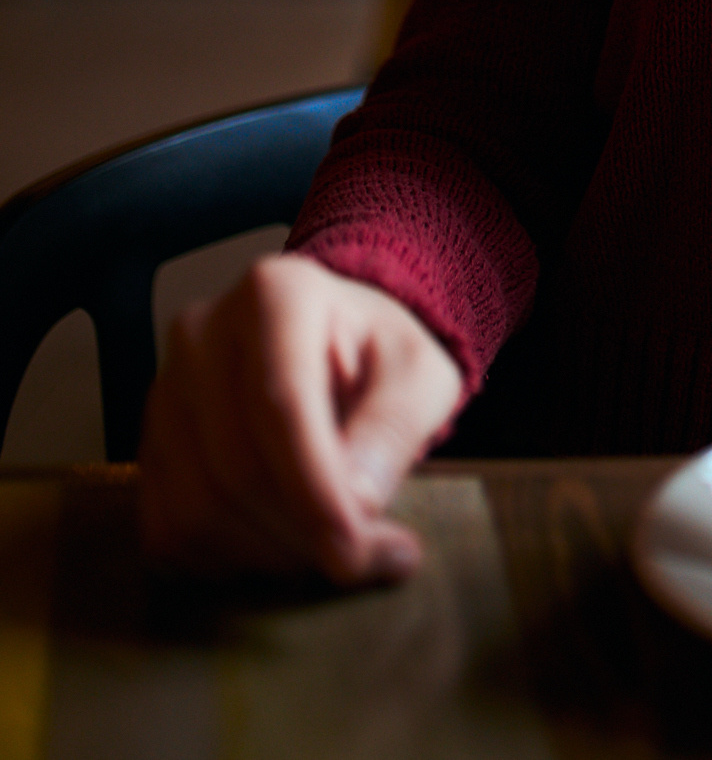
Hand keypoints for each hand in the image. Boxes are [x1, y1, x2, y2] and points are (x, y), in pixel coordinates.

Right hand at [139, 254, 462, 584]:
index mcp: (276, 293)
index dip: (314, 491)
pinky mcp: (147, 448)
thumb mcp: (419, 373)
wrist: (331, 348)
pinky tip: (279, 547)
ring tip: (327, 548)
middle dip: (301, 533)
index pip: (280, 404)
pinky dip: (226, 563)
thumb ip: (396, 425)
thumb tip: (356, 500)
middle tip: (361, 555)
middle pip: (235, 466)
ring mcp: (164, 392)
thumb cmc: (377, 358)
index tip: (351, 550)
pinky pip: (168, 533)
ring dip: (268, 555)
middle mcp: (202, 334)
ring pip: (195, 509)